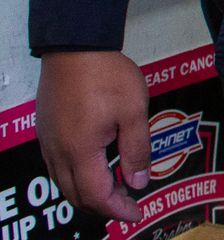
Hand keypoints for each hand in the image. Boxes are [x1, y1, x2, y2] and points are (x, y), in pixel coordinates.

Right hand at [37, 51, 149, 223]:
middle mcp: (58, 151)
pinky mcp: (46, 130)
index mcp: (81, 150)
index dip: (117, 209)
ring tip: (116, 187)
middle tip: (128, 203)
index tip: (136, 214)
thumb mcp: (134, 111)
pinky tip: (95, 166)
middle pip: (75, 195)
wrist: (75, 46)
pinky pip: (57, 165)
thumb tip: (138, 181)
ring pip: (63, 182)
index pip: (96, 195)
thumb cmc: (106, 75)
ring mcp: (48, 141)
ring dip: (88, 192)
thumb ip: (137, 149)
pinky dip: (76, 176)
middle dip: (102, 206)